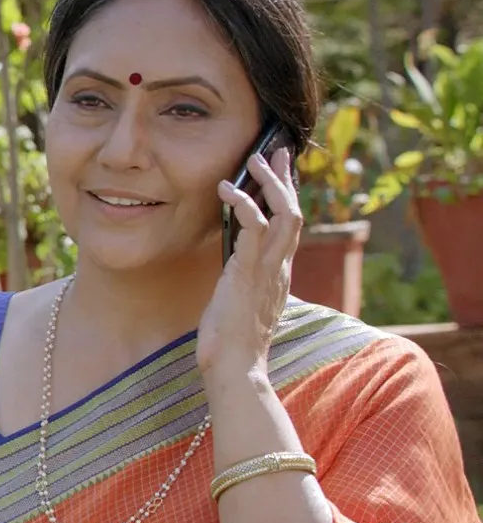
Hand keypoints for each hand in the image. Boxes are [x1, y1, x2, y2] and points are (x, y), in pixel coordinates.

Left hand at [199, 148, 300, 377]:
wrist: (236, 370)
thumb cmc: (232, 343)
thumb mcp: (240, 304)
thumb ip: (243, 282)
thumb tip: (233, 266)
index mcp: (279, 275)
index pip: (289, 228)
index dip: (287, 198)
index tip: (281, 174)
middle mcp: (280, 269)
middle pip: (294, 213)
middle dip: (286, 180)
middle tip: (276, 152)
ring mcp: (268, 271)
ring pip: (284, 214)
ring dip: (269, 183)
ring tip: (253, 160)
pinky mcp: (249, 273)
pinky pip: (253, 228)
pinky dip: (243, 203)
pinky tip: (226, 188)